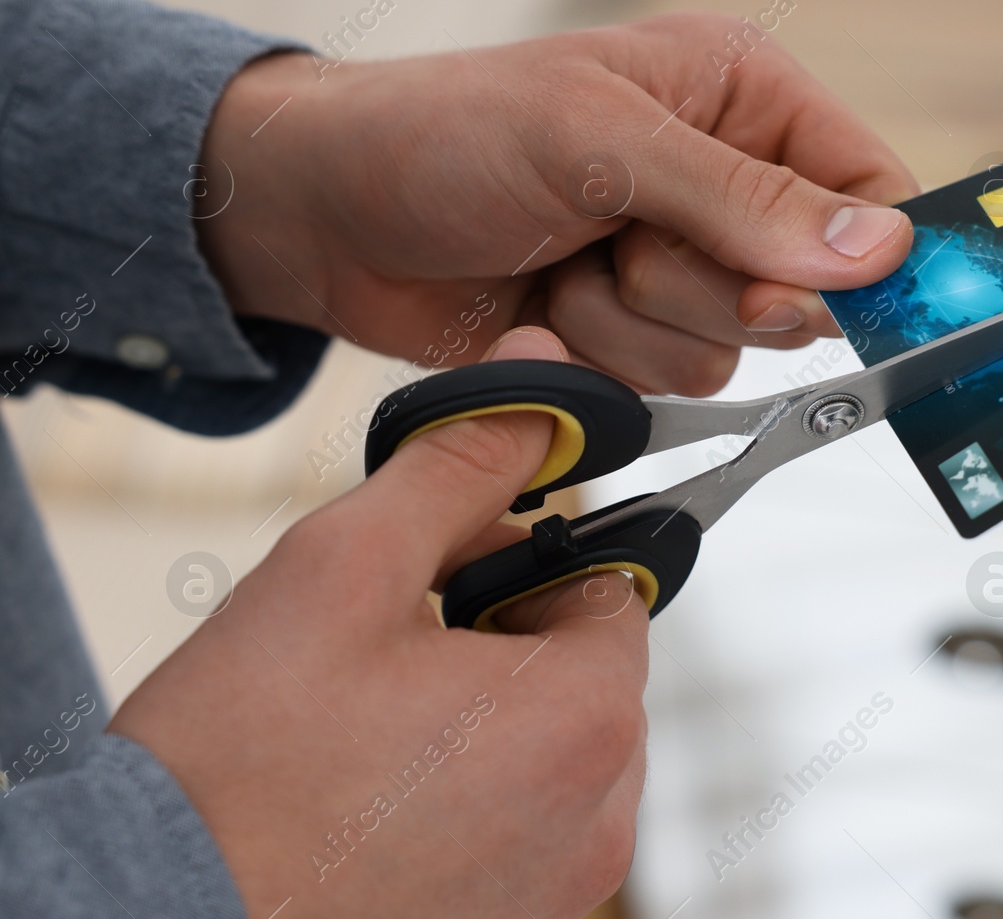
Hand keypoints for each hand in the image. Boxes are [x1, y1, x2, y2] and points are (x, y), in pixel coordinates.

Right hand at [110, 328, 648, 918]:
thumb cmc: (236, 761)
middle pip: (586, 669)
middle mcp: (602, 816)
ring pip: (556, 748)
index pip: (611, 585)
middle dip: (503, 631)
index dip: (525, 556)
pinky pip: (528, 824)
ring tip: (376, 719)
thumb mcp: (347, 567)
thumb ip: (461, 463)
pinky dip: (474, 791)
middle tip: (394, 638)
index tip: (442, 568)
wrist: (152, 913)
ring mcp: (564, 886)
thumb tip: (542, 376)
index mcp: (584, 717)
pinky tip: (379, 786)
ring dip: (487, 711)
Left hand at [197, 14, 918, 394]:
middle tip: (632, 244)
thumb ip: (743, 200)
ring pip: (730, 351)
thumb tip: (877, 248)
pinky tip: (547, 306)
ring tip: (567, 261)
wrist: (329, 217)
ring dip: (635, 321)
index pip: (868, 186)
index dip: (866, 254)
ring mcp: (679, 265)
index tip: (825, 294)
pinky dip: (599, 356)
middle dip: (707, 285)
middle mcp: (725, 182)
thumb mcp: (600, 143)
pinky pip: (668, 385)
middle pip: (804, 288)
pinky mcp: (634, 332)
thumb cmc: (445, 132)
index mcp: (741, 96)